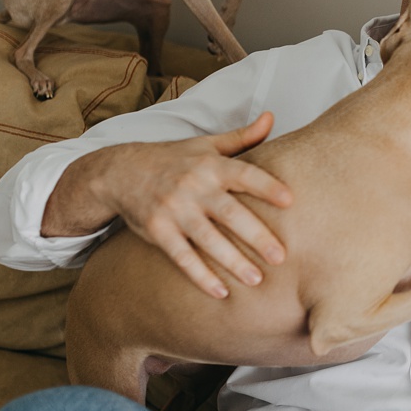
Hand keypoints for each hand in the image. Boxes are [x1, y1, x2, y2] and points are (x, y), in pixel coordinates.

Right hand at [45, 111, 292, 296]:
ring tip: (256, 279)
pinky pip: (181, 257)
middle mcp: (193, 187)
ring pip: (207, 239)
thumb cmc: (174, 159)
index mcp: (210, 165)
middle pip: (229, 213)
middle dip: (256, 235)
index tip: (291, 200)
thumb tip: (272, 117)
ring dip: (232, 261)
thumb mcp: (206, 145)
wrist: (119, 171)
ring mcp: (174, 210)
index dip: (267, 186)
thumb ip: (242, 137)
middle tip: (281, 257)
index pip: (244, 174)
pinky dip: (200, 275)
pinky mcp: (157, 231)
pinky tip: (220, 292)